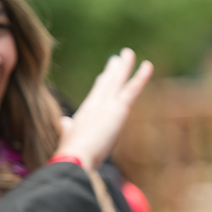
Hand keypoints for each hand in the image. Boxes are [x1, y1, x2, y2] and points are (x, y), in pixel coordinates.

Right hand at [54, 48, 153, 169]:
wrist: (75, 158)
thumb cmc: (71, 154)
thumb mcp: (68, 138)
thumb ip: (67, 128)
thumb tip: (64, 121)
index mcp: (85, 113)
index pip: (96, 94)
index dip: (102, 83)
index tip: (106, 74)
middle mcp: (95, 105)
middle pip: (106, 83)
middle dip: (113, 70)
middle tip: (119, 57)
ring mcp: (107, 105)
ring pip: (117, 81)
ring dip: (124, 66)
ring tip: (128, 53)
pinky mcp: (118, 109)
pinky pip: (132, 89)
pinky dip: (141, 77)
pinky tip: (147, 65)